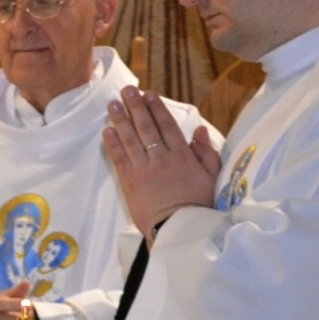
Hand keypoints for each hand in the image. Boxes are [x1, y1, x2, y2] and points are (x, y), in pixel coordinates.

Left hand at [102, 86, 221, 238]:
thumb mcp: (211, 177)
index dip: (157, 108)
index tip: (149, 94)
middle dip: (135, 107)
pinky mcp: (130, 182)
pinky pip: (119, 159)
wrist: (178, 228)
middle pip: (146, 127)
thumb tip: (200, 130)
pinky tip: (107, 131)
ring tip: (113, 104)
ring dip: (120, 120)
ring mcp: (143, 169)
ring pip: (130, 139)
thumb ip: (206, 152)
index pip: (167, 126)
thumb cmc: (199, 204)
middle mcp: (160, 158)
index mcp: (182, 155)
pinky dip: (113, 144)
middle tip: (127, 91)